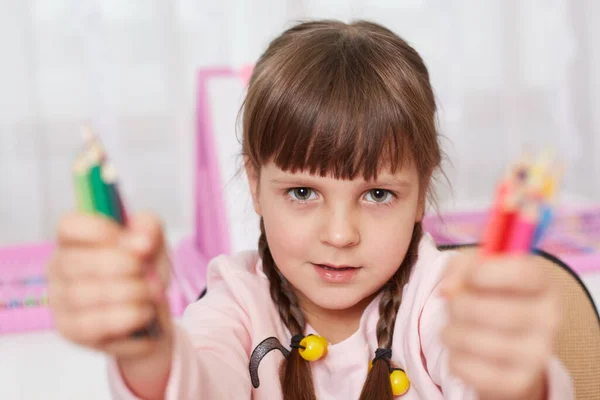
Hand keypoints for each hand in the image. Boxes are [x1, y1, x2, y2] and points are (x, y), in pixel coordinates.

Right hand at [47, 211, 172, 360]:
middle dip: (122, 266)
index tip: (130, 242)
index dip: (99, 230)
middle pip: (75, 261)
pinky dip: (128, 316)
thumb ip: (149, 229)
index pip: (68, 226)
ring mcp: (60, 301)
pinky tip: (145, 312)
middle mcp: (59, 268)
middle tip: (147, 272)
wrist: (151, 315)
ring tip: (151, 294)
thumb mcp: (153, 242)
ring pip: (84, 294)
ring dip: (130, 292)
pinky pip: (95, 324)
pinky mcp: (71, 331)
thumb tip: (141, 242)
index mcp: (75, 239)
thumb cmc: (143, 272)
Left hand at [439, 251, 559, 399]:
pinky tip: (462, 352)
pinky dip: (453, 358)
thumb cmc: (490, 298)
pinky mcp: (518, 382)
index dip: (487, 272)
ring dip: (450, 332)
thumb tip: (447, 289)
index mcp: (543, 284)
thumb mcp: (477, 271)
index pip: (522, 273)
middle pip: (488, 310)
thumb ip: (461, 266)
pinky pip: (466, 368)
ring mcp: (537, 355)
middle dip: (458, 305)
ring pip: (471, 340)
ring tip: (456, 328)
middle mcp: (549, 319)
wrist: (508, 349)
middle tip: (453, 304)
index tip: (470, 276)